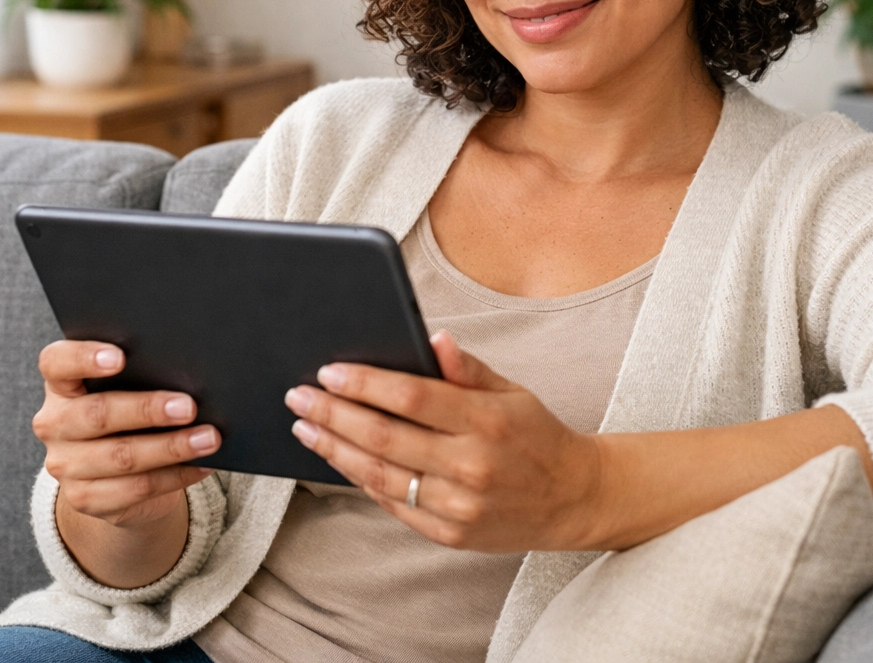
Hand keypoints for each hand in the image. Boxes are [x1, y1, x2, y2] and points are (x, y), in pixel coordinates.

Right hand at [33, 340, 221, 529]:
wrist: (117, 470)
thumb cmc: (131, 406)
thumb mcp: (131, 385)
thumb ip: (147, 373)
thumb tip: (194, 373)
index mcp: (62, 383)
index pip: (57, 362)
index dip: (84, 357)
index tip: (120, 357)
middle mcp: (54, 422)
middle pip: (96, 413)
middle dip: (147, 410)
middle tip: (189, 407)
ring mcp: (66, 464)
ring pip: (121, 456)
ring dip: (171, 447)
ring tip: (209, 438)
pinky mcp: (84, 498)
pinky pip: (136, 489)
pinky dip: (176, 475)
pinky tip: (203, 465)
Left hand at [283, 330, 602, 551]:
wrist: (573, 498)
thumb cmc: (535, 433)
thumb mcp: (511, 390)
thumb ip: (467, 368)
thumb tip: (434, 339)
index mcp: (487, 420)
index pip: (412, 397)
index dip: (365, 384)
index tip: (329, 371)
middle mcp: (471, 465)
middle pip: (385, 437)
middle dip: (334, 414)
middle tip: (299, 396)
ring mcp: (459, 505)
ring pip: (380, 475)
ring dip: (335, 449)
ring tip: (305, 427)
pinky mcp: (450, 534)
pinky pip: (394, 503)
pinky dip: (361, 479)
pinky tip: (338, 458)